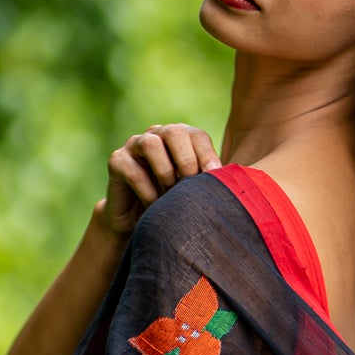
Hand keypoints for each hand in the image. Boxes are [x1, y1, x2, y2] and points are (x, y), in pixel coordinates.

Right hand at [95, 123, 220, 239]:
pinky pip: (133, 170)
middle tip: (190, 184)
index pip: (197, 136)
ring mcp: (134, 145)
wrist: (138, 222)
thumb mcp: (194, 193)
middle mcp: (157, 135)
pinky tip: (153, 204)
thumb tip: (237, 183)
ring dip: (165, 172)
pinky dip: (146, 189)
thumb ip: (211, 183)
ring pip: (151, 143)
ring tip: (169, 194)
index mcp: (180, 139)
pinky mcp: (116, 161)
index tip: (215, 178)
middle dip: (186, 160)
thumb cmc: (172, 204)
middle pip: (174, 132)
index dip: (207, 156)